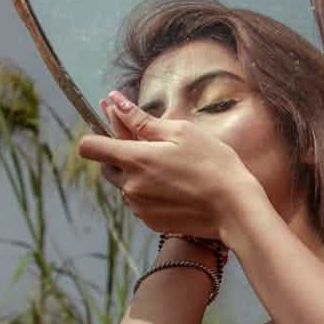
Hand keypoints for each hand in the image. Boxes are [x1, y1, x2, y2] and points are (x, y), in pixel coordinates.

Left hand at [78, 91, 262, 238]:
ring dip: (138, 174)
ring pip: (125, 184)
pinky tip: (177, 186)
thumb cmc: (213, 165)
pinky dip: (150, 192)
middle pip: (107, 166)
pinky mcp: (150, 222)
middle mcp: (129, 186)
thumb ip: (141, 119)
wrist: (234, 208)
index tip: (115, 127)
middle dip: (122, 154)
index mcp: (134, 159)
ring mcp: (139, 207)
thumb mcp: (181, 132)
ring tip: (172, 169)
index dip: (98, 134)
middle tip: (153, 145)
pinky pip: (140, 202)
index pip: (89, 147)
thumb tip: (115, 101)